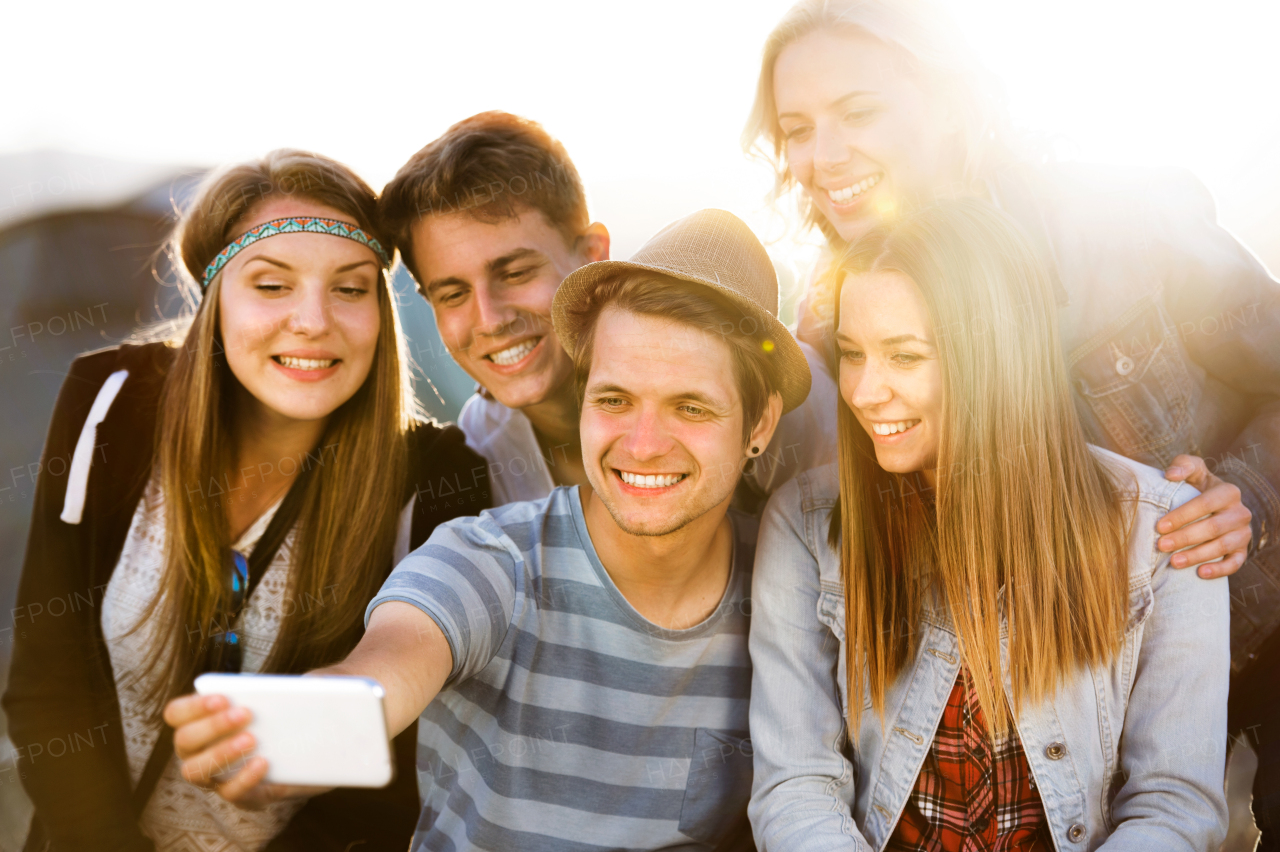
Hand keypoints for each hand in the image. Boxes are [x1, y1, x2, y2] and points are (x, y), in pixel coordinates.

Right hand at [163, 693, 327, 809]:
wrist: (321, 745)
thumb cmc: (293, 710)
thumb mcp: (290, 693)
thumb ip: (285, 685)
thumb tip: (299, 683)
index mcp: (203, 720)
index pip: (177, 713)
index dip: (193, 706)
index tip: (223, 698)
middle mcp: (201, 750)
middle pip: (184, 741)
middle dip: (212, 726)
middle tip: (245, 714)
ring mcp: (218, 776)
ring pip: (196, 771)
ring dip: (221, 753)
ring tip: (251, 739)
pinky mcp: (244, 795)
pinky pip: (233, 793)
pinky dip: (244, 779)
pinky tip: (264, 762)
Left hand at [1159, 454, 1252, 578]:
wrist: (1211, 505)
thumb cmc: (1195, 486)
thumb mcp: (1191, 469)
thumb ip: (1183, 465)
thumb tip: (1171, 475)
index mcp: (1228, 492)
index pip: (1205, 504)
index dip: (1182, 515)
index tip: (1159, 526)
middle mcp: (1240, 512)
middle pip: (1213, 527)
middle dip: (1185, 538)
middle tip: (1161, 546)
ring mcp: (1243, 533)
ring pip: (1223, 546)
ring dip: (1197, 555)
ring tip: (1173, 562)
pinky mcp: (1242, 550)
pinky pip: (1235, 563)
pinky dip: (1219, 569)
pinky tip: (1200, 573)